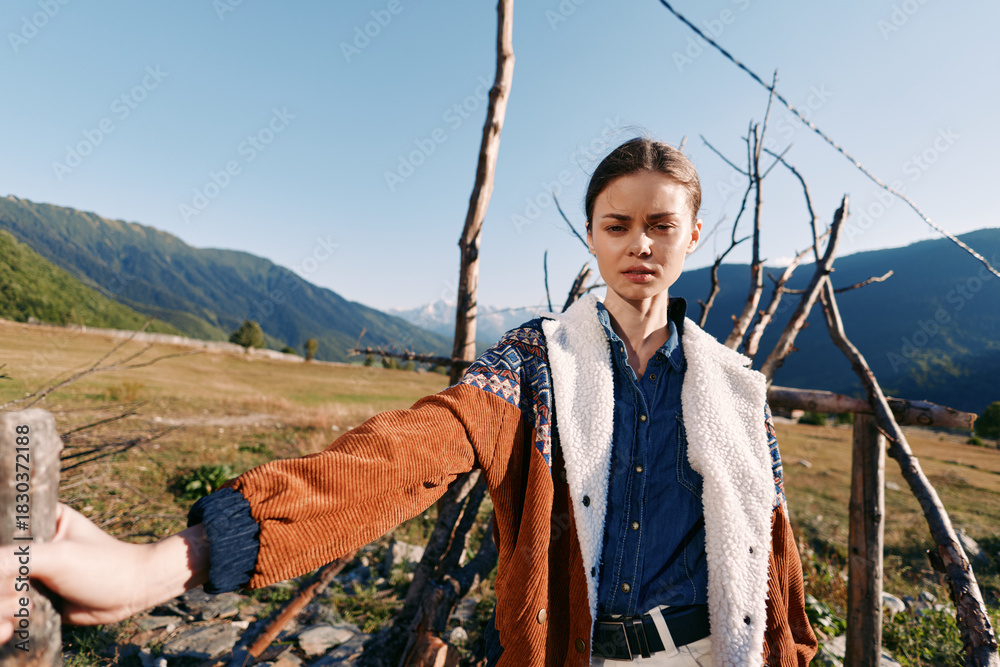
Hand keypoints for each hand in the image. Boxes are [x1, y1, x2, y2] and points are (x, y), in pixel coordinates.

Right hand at [1, 504, 208, 641]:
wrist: (131, 593)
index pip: (2, 529)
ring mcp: (32, 571)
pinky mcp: (35, 596)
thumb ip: (17, 559)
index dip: (2, 553)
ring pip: (1, 589)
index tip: (20, 572)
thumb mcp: (60, 557)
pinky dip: (7, 618)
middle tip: (21, 592)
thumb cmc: (104, 566)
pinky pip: (8, 608)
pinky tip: (14, 624)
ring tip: (24, 606)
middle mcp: (32, 544)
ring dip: (5, 603)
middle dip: (4, 584)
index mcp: (39, 520)